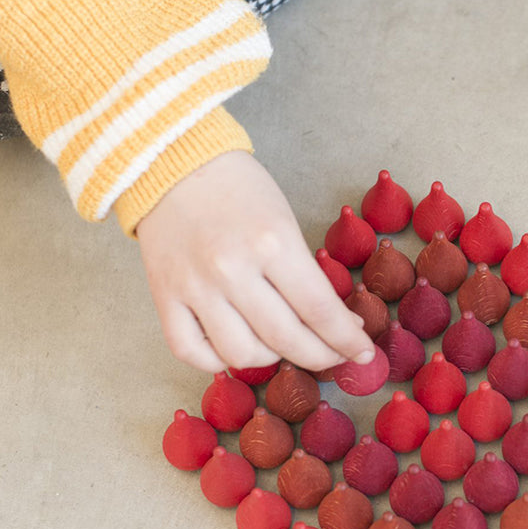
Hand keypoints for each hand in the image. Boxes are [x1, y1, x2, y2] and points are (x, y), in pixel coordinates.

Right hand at [134, 151, 374, 372]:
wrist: (173, 166)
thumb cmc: (239, 190)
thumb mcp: (286, 223)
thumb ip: (305, 275)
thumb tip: (335, 324)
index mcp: (272, 243)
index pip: (319, 310)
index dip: (346, 340)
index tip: (363, 352)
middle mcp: (232, 270)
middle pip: (286, 339)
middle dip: (320, 356)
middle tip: (333, 357)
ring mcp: (195, 287)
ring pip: (241, 354)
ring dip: (271, 360)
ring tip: (282, 346)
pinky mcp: (164, 297)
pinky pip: (193, 352)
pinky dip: (218, 362)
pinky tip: (237, 350)